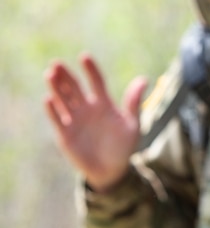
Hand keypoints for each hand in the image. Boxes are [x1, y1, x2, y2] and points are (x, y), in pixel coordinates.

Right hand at [43, 53, 146, 191]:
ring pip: (63, 99)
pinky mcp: (65, 133)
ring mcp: (75, 120)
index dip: (91, 70)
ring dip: (56, 88)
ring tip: (50, 74)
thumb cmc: (123, 147)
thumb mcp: (132, 125)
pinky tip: (49, 99)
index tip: (84, 57)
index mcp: (104, 104)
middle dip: (66, 76)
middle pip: (74, 88)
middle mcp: (86, 108)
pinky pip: (58, 119)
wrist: (112, 170)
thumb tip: (143, 79)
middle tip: (57, 63)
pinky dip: (53, 110)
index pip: (96, 82)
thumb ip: (134, 103)